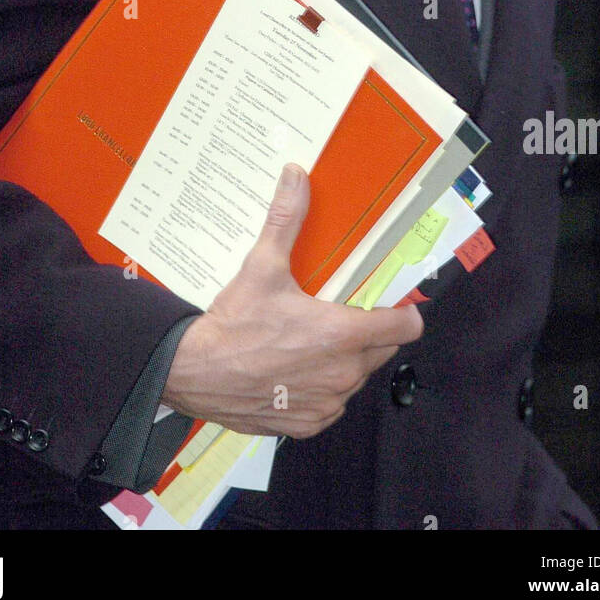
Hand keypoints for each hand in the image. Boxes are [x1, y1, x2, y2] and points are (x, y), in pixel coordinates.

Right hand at [161, 164, 422, 437]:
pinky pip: (332, 403)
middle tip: (340, 311)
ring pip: (357, 377)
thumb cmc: (233, 323)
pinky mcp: (309, 424)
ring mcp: (328, 403)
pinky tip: (295, 368)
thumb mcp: (262, 265)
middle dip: (369, 330)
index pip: (406, 326)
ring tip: (313, 339)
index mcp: (342, 334)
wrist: (193, 372)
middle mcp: (344, 373)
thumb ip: (287, 219)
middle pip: (383, 349)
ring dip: (346, 360)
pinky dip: (322, 387)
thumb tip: (296, 175)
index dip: (401, 310)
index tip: (387, 299)